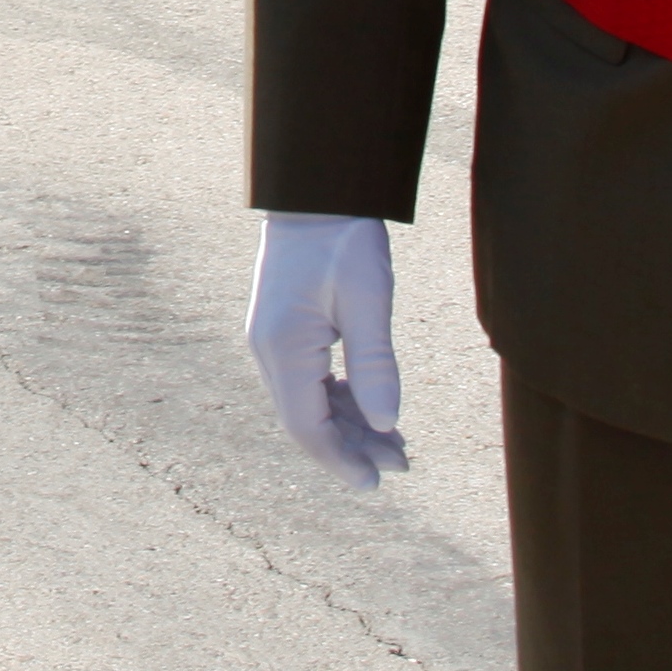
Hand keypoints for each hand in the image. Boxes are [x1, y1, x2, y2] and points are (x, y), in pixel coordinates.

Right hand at [245, 212, 408, 487]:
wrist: (314, 187)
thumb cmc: (342, 237)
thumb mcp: (368, 299)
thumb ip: (376, 364)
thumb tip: (386, 425)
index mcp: (284, 347)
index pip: (308, 427)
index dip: (341, 461)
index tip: (376, 482)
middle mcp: (269, 350)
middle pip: (308, 420)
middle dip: (353, 448)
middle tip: (402, 463)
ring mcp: (273, 339)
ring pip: (309, 402)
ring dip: (350, 425)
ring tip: (395, 443)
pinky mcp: (283, 328)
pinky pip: (310, 379)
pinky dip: (341, 399)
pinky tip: (371, 407)